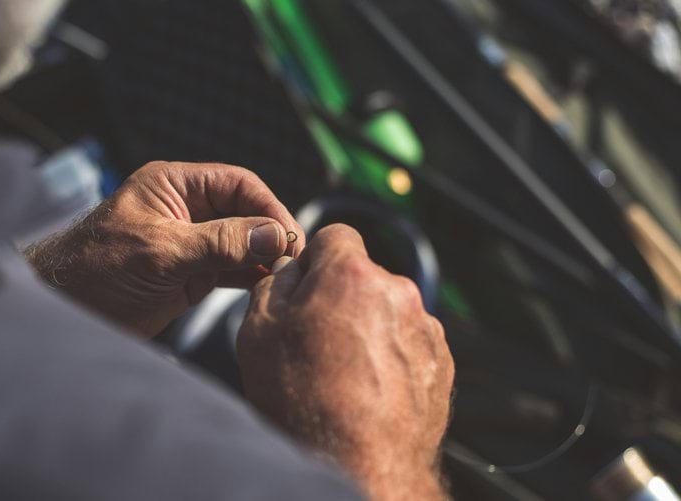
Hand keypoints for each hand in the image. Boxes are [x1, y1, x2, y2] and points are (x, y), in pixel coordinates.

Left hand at [26, 162, 304, 336]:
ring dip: (263, 256)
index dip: (267, 206)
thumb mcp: (161, 251)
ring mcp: (189, 242)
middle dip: (270, 233)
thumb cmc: (96, 269)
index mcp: (174, 185)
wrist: (64, 311)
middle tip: (292, 260)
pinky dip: (250, 275)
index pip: (237, 183)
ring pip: (242, 241)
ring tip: (285, 275)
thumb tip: (274, 234)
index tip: (289, 235)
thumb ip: (219, 241)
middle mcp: (186, 209)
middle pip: (245, 212)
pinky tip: (266, 285)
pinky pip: (231, 267)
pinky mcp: (190, 273)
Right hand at [237, 225, 453, 500]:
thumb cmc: (306, 402)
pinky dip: (391, 357)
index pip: (335, 235)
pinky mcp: (441, 362)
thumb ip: (274, 285)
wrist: (360, 466)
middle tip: (317, 340)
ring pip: (387, 310)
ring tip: (344, 374)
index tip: (307, 285)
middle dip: (341, 297)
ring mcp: (425, 328)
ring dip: (368, 328)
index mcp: (351, 275)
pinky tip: (369, 389)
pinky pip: (409, 342)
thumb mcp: (259, 333)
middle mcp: (397, 292)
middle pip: (362, 276)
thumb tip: (290, 270)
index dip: (316, 259)